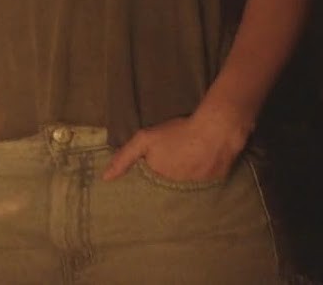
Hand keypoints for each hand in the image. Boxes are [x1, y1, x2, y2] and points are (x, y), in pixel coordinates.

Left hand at [102, 110, 250, 181]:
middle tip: (167, 169)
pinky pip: (200, 189)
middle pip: (165, 192)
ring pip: (183, 191)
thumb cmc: (178, 133)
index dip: (145, 186)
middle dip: (162, 187)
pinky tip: (198, 169)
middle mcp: (177, 192)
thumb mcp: (145, 140)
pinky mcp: (213, 188)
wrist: (217, 131)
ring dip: (180, 184)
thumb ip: (124, 158)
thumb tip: (105, 178)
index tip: (143, 182)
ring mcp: (196, 191)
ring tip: (183, 168)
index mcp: (159, 183)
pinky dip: (197, 182)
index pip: (147, 192)